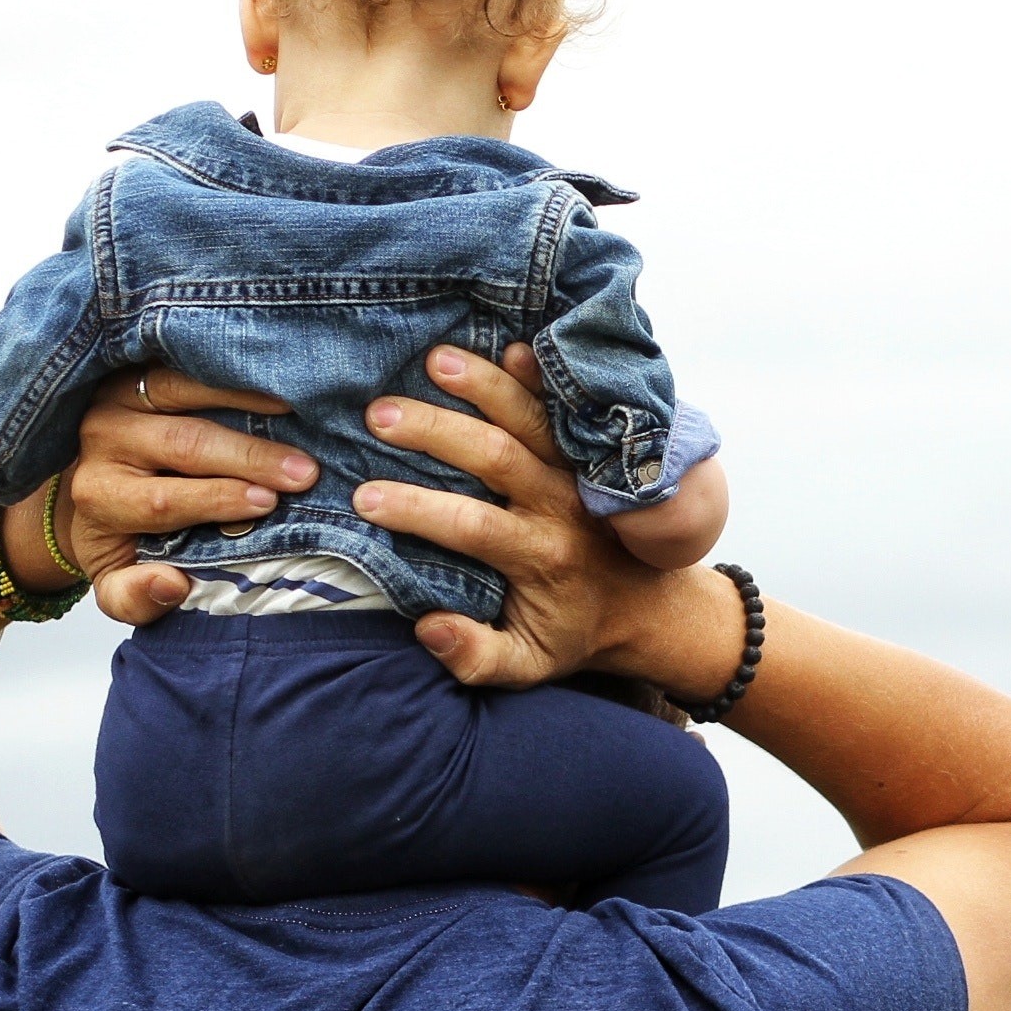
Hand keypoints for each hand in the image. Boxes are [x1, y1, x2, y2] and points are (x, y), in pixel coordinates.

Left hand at [44, 370, 316, 624]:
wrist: (88, 484)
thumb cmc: (119, 537)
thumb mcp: (116, 583)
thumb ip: (135, 598)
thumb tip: (172, 584)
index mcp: (100, 496)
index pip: (161, 500)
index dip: (217, 500)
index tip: (268, 504)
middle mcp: (102, 439)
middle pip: (181, 444)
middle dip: (248, 457)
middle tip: (303, 471)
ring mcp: (118, 396)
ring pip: (183, 390)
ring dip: (245, 399)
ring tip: (297, 411)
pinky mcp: (137, 366)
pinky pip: (186, 361)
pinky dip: (231, 367)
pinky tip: (274, 376)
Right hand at [355, 346, 743, 695]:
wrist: (647, 608)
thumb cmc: (571, 633)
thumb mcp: (526, 665)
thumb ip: (476, 656)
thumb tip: (427, 627)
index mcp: (539, 557)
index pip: (472, 526)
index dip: (417, 510)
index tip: (364, 498)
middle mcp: (559, 506)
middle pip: (496, 456)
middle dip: (437, 432)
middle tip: (378, 414)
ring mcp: (577, 472)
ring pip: (532, 419)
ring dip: (485, 386)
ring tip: (435, 359)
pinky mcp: (589, 451)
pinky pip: (567, 408)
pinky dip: (542, 376)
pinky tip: (511, 345)